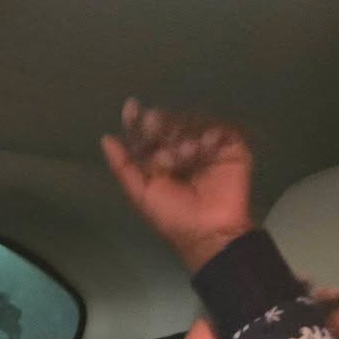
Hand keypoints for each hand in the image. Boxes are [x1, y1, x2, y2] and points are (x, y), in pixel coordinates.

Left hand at [101, 101, 253, 271]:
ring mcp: (208, 148)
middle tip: (156, 127)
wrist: (209, 232)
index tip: (131, 107)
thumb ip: (123, 167)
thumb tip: (105, 138)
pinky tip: (204, 147)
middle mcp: (184, 150)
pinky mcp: (232, 149)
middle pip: (169, 125)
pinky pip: (220, 131)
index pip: (148, 135)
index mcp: (162, 160)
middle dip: (161, 126)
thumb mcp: (141, 194)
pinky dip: (210, 135)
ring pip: (193, 124)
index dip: (138, 121)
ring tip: (185, 154)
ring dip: (184, 135)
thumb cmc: (173, 218)